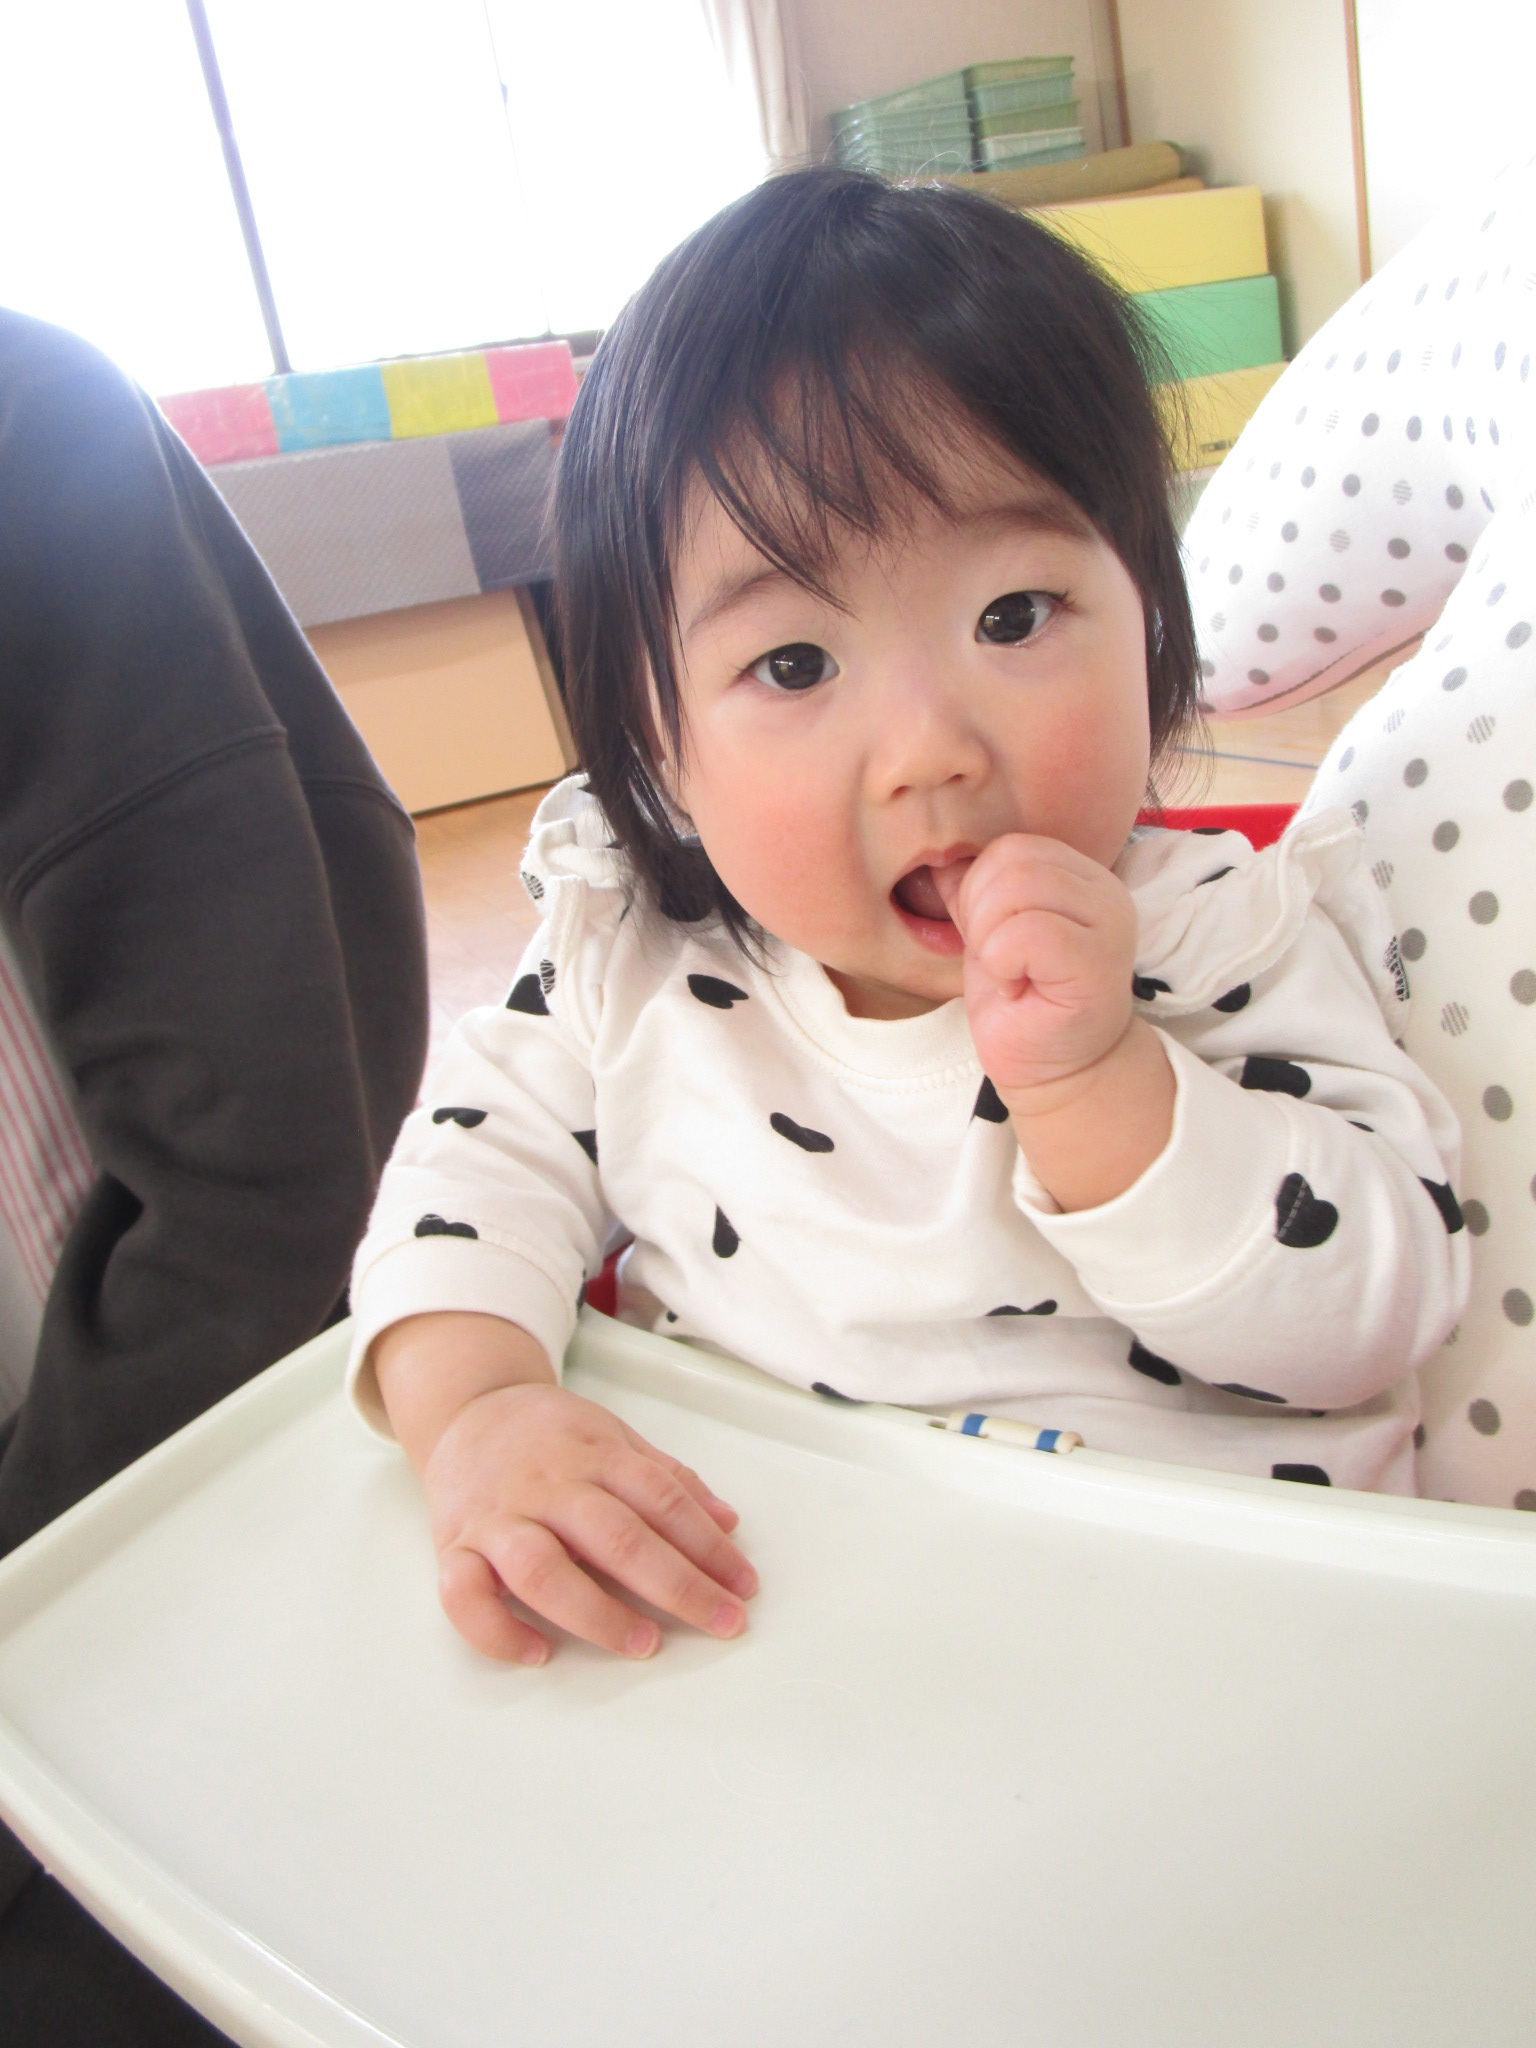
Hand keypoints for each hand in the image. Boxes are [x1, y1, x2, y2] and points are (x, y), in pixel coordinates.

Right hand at [422, 1380, 756, 1664]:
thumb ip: (669, 1479)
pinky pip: (464, 1596)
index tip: (742, 1586)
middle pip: (615, 1537)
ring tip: (644, 1642)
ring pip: (541, 1570)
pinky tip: (539, 1653)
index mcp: (593, 1456)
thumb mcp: (615, 1437)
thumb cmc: (550, 1434)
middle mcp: (547, 1487)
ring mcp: (497, 1518)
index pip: (661, 1499)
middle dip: (675, 1585)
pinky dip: (498, 1631)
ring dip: (596, 1612)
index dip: (708, 1546)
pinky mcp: (453, 1546)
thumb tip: (728, 1524)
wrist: (466, 1409)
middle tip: (720, 1621)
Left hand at [937, 835, 1174, 1209]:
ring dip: (990, 938)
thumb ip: (973, 889)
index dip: (979, 889)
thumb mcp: (989, 931)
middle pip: (1012, 859)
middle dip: (980, 913)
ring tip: (1010, 973)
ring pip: (1016, 889)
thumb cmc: (1023, 1000)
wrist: (1053, 1069)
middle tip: (997, 960)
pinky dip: (1002, 962)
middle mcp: (1104, 890)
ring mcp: (1107, 925)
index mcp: (1080, 875)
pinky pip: (1026, 932)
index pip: (1011, 846)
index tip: (990, 939)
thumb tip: (938, 854)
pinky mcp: (1097, 962)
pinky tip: (1019, 989)